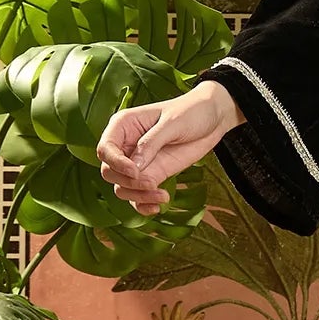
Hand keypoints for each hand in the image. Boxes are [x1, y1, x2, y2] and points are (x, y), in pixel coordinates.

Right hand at [96, 80, 241, 215]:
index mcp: (123, 126)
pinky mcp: (153, 174)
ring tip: (161, 196)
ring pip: (122, 187)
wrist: (213, 118)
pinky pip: (139, 195)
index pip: (105, 149)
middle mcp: (126, 146)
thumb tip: (135, 167)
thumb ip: (151, 143)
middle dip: (127, 182)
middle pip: (109, 172)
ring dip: (138, 197)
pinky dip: (144, 205)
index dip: (116, 163)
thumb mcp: (172, 123)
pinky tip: (157, 208)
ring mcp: (139, 163)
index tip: (135, 171)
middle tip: (151, 183)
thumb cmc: (190, 111)